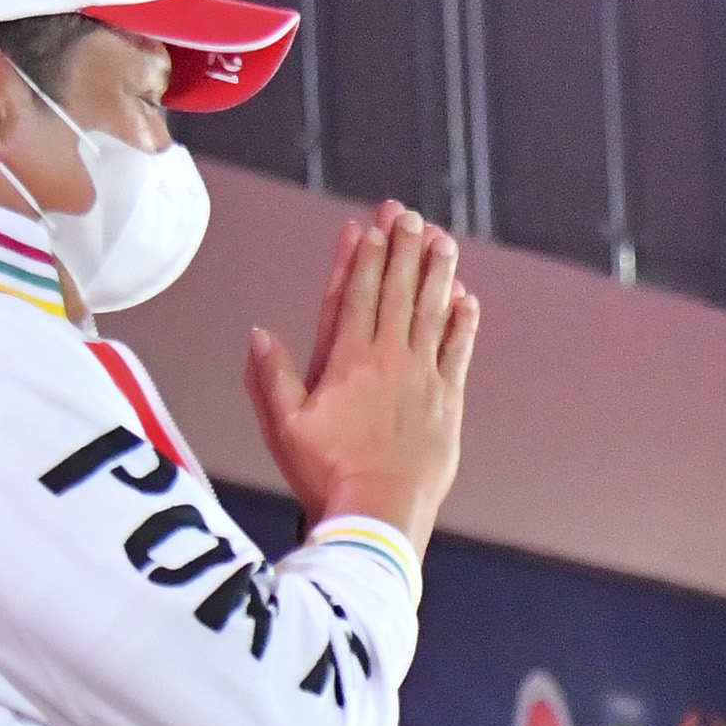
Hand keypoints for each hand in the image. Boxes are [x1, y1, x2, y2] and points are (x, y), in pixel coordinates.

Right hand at [248, 207, 478, 556]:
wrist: (380, 510)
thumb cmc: (326, 472)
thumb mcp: (283, 426)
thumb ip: (271, 376)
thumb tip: (259, 333)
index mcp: (348, 362)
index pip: (355, 296)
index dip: (363, 259)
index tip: (369, 228)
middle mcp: (389, 360)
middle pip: (397, 293)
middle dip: (401, 250)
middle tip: (407, 214)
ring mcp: (423, 378)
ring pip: (432, 313)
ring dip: (436, 273)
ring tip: (441, 239)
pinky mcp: (448, 400)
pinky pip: (458, 351)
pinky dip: (462, 322)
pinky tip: (466, 298)